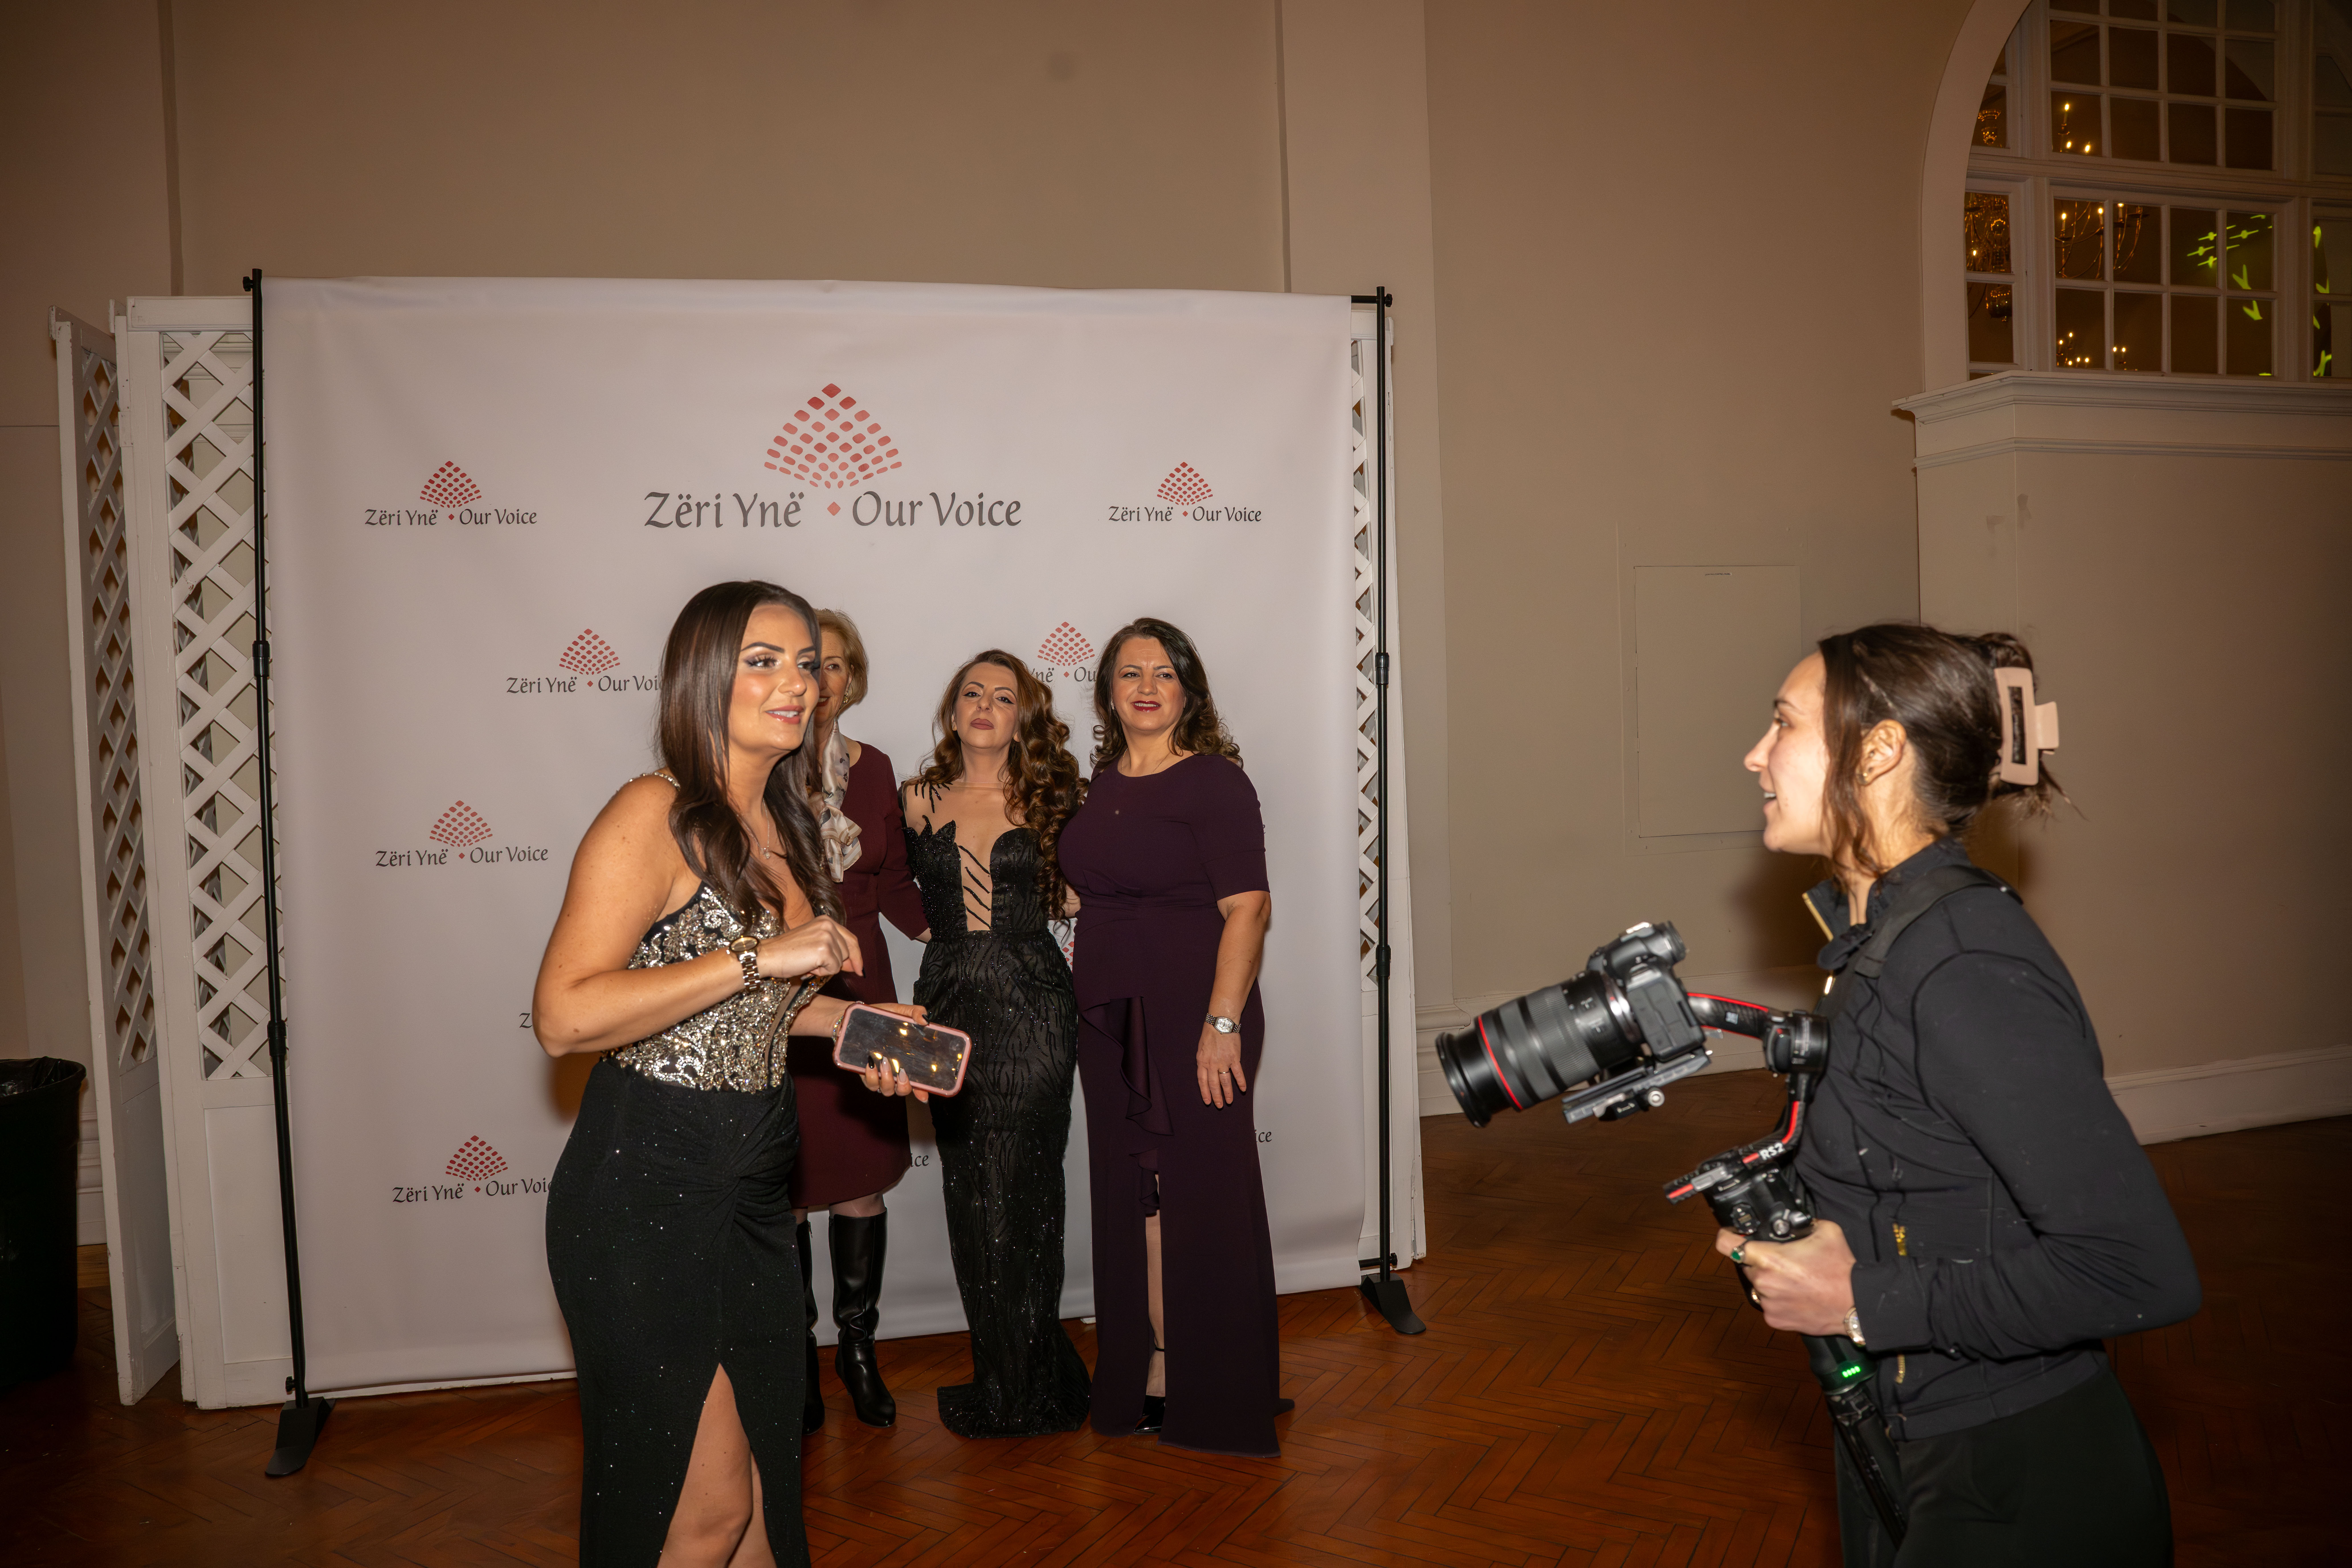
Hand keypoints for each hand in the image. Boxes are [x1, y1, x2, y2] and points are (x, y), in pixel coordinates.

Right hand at [757, 916, 859, 979]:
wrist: (768, 956)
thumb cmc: (787, 953)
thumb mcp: (814, 945)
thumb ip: (834, 949)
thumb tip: (856, 965)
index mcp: (826, 921)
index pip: (851, 939)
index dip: (856, 955)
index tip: (860, 969)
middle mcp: (828, 925)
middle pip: (848, 951)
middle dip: (837, 963)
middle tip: (814, 964)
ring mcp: (827, 936)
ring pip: (841, 961)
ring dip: (826, 967)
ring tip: (808, 962)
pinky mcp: (824, 950)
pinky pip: (833, 969)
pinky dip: (821, 972)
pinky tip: (807, 966)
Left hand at [852, 1003, 930, 1101]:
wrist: (854, 1019)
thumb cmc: (879, 1017)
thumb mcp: (899, 1011)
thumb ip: (915, 1012)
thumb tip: (925, 1021)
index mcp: (907, 1060)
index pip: (918, 1081)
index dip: (922, 1090)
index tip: (924, 1094)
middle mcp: (894, 1071)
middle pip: (903, 1091)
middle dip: (905, 1087)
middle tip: (902, 1072)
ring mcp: (880, 1075)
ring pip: (887, 1090)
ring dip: (888, 1080)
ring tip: (884, 1062)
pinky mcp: (865, 1074)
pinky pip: (870, 1084)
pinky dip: (871, 1076)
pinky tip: (870, 1063)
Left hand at [1197, 1021, 1246, 1107]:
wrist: (1220, 1022)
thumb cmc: (1210, 1033)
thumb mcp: (1201, 1048)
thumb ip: (1202, 1060)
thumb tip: (1204, 1070)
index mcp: (1202, 1061)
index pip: (1202, 1081)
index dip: (1205, 1092)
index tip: (1208, 1101)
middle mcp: (1212, 1063)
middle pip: (1214, 1084)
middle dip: (1216, 1096)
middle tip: (1219, 1105)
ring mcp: (1223, 1061)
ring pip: (1225, 1081)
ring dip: (1228, 1092)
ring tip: (1229, 1101)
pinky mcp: (1234, 1058)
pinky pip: (1238, 1073)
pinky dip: (1241, 1082)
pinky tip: (1243, 1089)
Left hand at [1715, 1220, 1856, 1335]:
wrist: (1856, 1304)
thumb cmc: (1841, 1270)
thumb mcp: (1824, 1231)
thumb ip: (1802, 1223)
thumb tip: (1793, 1221)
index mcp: (1769, 1259)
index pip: (1726, 1244)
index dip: (1727, 1236)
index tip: (1731, 1234)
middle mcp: (1763, 1282)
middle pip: (1747, 1265)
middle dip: (1760, 1260)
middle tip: (1783, 1260)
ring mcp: (1767, 1303)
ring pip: (1758, 1285)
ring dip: (1770, 1280)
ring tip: (1795, 1279)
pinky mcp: (1775, 1319)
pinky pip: (1768, 1304)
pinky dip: (1778, 1299)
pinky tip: (1797, 1294)